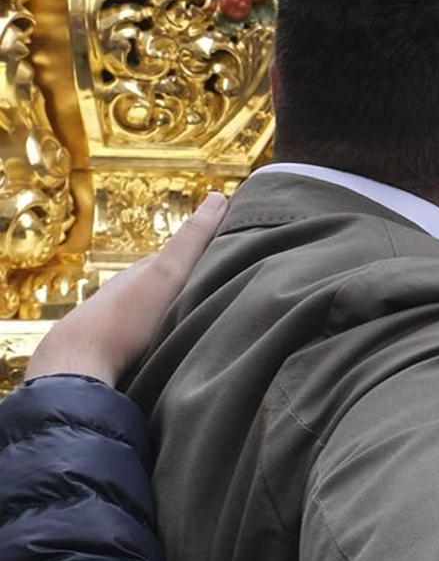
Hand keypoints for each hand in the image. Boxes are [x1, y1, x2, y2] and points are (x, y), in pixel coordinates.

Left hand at [27, 195, 227, 386]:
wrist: (81, 363)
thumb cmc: (125, 318)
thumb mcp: (167, 272)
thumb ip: (192, 239)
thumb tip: (218, 197)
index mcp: (146, 270)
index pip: (183, 254)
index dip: (209, 252)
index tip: (235, 254)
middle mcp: (133, 291)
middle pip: (171, 284)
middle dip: (195, 286)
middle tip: (226, 292)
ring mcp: (124, 320)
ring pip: (160, 312)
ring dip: (179, 315)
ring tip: (205, 323)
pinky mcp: (120, 349)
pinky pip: (150, 337)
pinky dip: (166, 337)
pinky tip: (175, 346)